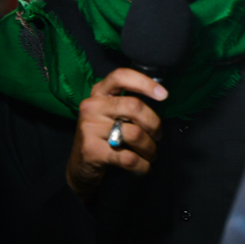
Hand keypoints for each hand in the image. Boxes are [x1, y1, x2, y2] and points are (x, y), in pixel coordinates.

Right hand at [66, 68, 167, 200]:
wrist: (80, 166)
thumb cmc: (104, 135)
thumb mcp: (110, 113)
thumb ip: (129, 103)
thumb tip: (161, 99)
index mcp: (99, 92)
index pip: (121, 76)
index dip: (145, 83)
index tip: (164, 95)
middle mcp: (92, 106)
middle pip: (134, 107)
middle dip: (154, 124)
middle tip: (158, 136)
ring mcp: (90, 127)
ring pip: (135, 134)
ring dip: (150, 148)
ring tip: (151, 153)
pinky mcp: (92, 150)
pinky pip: (128, 158)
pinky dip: (142, 165)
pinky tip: (144, 167)